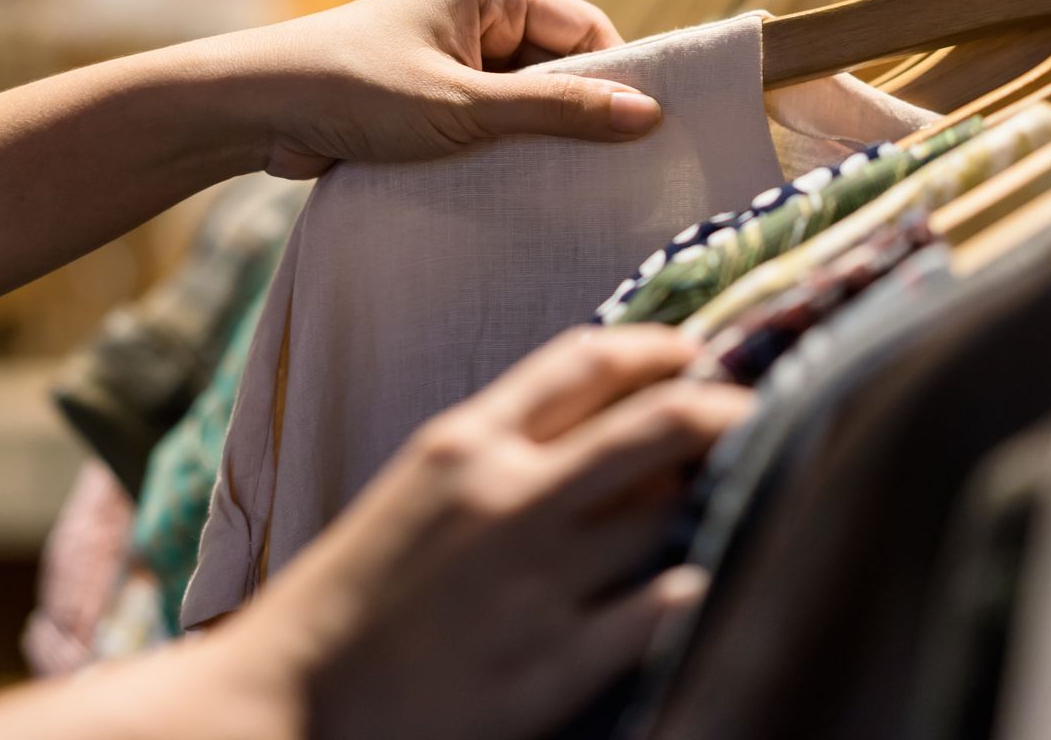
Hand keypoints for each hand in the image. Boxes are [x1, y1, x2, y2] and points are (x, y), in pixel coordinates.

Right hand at [219, 326, 752, 739]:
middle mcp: (508, 496)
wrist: (286, 703)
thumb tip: (606, 441)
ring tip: (751, 496)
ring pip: (673, 509)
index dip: (657, 348)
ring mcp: (535, 580)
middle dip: (726, 409)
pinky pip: (666, 607)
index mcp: (464, 443)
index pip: (584, 360)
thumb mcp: (414, 496)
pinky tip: (719, 582)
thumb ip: (499, 456)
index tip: (697, 355)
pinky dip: (702, 586)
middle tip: (763, 413)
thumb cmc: (350, 602)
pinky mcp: (554, 666)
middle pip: (657, 422)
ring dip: (720, 498)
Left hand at [227, 0, 662, 177]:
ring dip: (533, 139)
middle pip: (558, 66)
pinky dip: (499, 150)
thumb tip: (648, 114)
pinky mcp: (427, 95)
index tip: (645, 135)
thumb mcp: (464, 107)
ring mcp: (449, 55)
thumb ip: (556, 112)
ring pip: (522, 100)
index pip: (585, 29)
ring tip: (560, 185)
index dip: (616, 79)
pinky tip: (514, 188)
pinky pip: (487, 120)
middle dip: (575, 115)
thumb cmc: (354, 92)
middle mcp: (473, 14)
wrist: (254, 112)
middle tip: (610, 172)